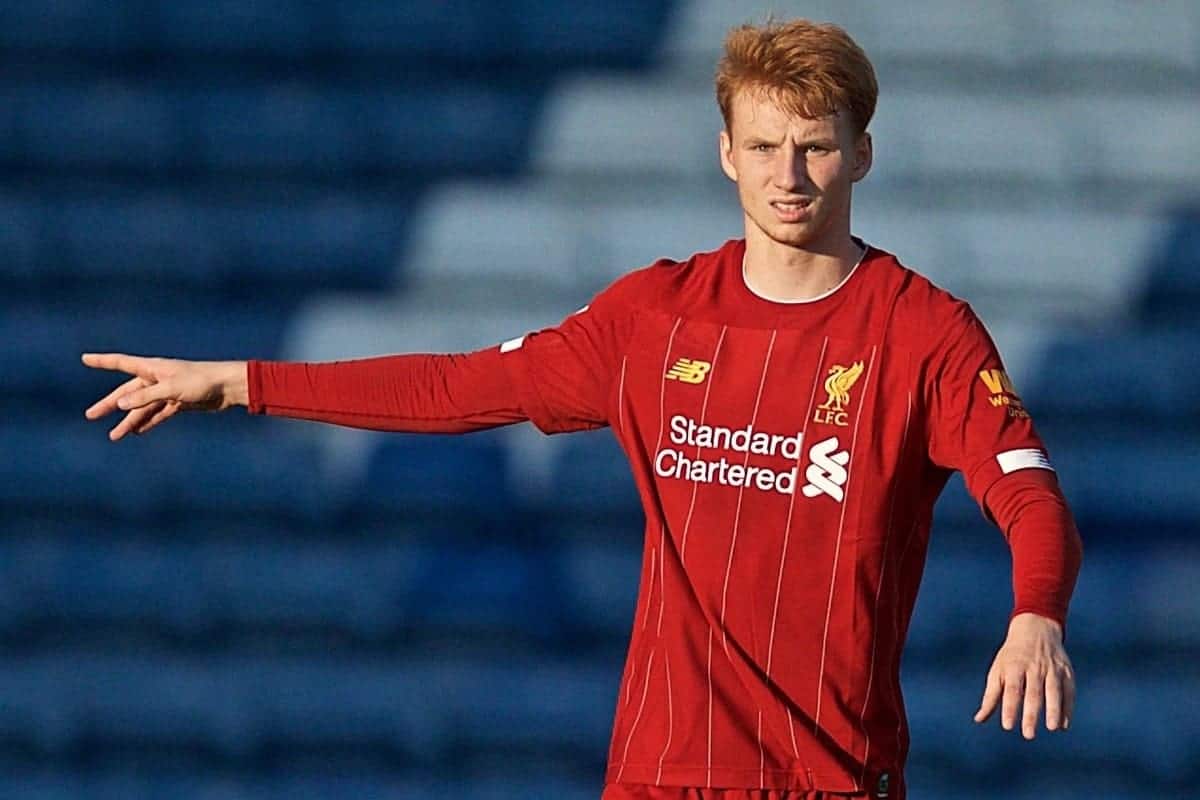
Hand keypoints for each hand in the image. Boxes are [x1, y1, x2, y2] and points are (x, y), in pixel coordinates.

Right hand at [82, 353, 247, 440]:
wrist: (228, 387)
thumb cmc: (201, 381)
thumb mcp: (170, 389)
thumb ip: (146, 396)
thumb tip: (121, 404)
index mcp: (152, 368)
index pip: (121, 363)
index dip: (103, 361)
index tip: (85, 358)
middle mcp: (157, 378)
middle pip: (128, 392)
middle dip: (110, 404)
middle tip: (91, 415)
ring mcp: (167, 391)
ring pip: (143, 407)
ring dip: (129, 421)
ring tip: (115, 436)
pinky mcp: (179, 403)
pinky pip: (158, 414)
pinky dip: (148, 422)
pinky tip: (137, 432)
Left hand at [973, 612, 1074, 739]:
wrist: (1036, 629)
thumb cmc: (1012, 657)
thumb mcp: (997, 671)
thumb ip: (990, 696)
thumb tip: (979, 719)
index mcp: (1014, 667)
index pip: (1012, 690)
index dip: (1009, 708)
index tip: (1007, 726)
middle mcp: (1034, 667)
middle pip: (1033, 693)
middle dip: (1031, 714)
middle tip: (1028, 735)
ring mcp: (1052, 669)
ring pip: (1054, 691)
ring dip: (1054, 710)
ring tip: (1051, 728)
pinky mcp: (1067, 672)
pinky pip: (1069, 691)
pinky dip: (1068, 708)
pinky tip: (1063, 725)